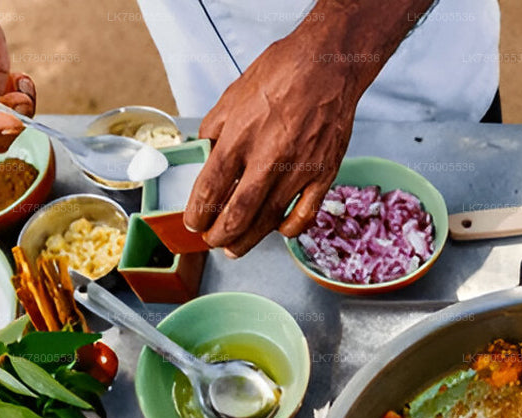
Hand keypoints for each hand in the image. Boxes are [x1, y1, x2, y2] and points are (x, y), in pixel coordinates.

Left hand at [184, 35, 359, 257]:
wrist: (328, 65)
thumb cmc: (281, 74)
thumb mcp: (232, 96)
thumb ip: (215, 131)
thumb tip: (204, 158)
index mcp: (240, 136)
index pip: (210, 188)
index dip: (197, 213)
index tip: (193, 222)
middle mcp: (268, 156)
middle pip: (238, 213)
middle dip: (219, 235)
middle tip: (211, 241)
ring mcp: (299, 168)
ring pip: (269, 219)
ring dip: (248, 240)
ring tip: (234, 248)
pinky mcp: (324, 173)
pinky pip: (305, 214)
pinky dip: (288, 229)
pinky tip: (278, 230)